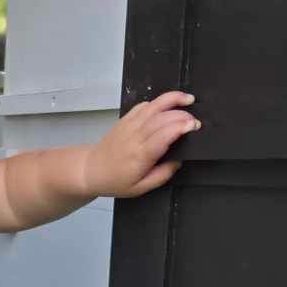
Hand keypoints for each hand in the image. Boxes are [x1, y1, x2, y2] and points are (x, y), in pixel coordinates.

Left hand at [84, 91, 201, 199]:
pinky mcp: (125, 119)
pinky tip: (169, 104)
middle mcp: (135, 136)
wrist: (90, 170)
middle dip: (182, 115)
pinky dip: (158, 102)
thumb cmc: (116, 181)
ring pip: (153, 106)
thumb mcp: (141, 187)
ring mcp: (129, 125)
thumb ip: (162, 175)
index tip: (194, 126)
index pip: (163, 135)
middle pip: (162, 118)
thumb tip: (179, 161)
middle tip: (196, 121)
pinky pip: (144, 105)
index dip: (180, 127)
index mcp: (140, 155)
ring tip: (189, 99)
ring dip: (173, 99)